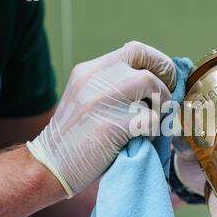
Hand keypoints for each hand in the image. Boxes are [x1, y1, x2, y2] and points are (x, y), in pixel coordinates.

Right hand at [27, 41, 175, 196]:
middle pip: (145, 62)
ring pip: (151, 86)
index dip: (157, 62)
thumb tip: (154, 82)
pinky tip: (141, 139)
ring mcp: (103, 99)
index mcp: (89, 70)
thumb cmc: (75, 137)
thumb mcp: (86, 98)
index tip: (164, 80)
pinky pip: (151, 118)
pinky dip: (153, 130)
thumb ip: (113, 85)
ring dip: (160, 106)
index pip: (135, 50)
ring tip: (150, 122)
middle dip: (165, 79)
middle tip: (167, 99)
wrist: (50, 165)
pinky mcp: (113, 124)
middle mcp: (94, 77)